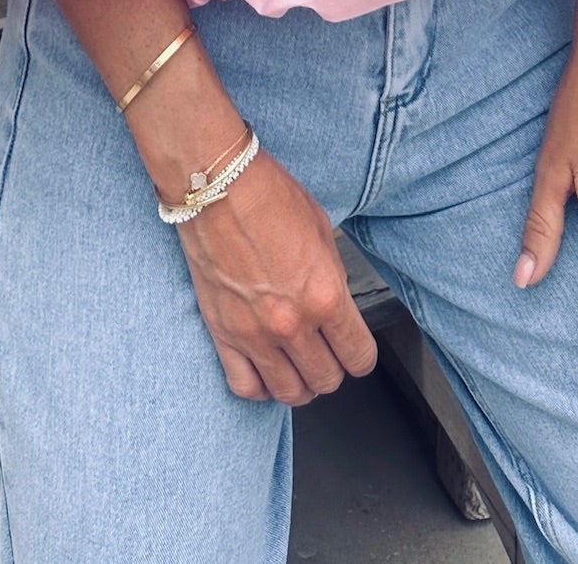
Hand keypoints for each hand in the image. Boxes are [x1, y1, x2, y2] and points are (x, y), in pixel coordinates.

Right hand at [176, 151, 377, 405]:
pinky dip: (260, 387)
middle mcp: (292, 323)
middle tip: (325, 354)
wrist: (216, 184)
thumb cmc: (267, 196)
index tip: (354, 350)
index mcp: (325, 295)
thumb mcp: (322, 231)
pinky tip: (265, 371)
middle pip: (326, 380)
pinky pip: (245, 386)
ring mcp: (255, 333)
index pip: (358, 357)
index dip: (361, 356)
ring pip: (289, 393)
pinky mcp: (223, 333)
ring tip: (298, 367)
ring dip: (300, 384)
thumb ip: (333, 278)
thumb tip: (335, 307)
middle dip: (332, 369)